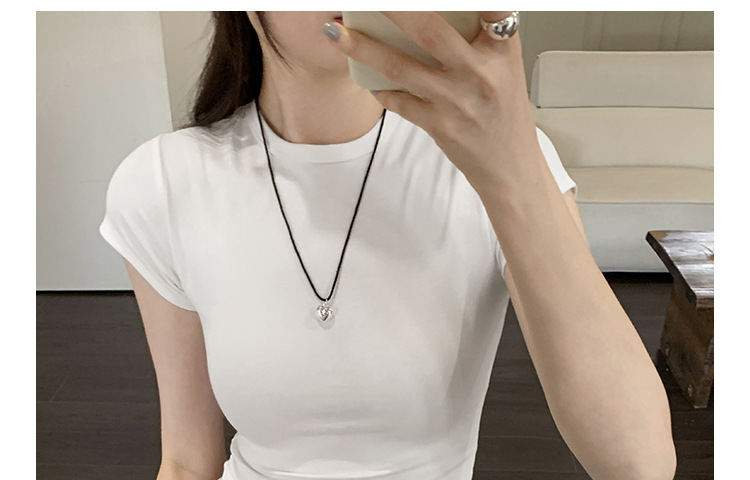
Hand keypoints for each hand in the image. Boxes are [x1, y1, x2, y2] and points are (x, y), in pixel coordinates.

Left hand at [324, 11, 540, 193]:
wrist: (509, 166)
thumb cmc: (504, 112)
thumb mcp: (504, 68)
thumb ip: (478, 38)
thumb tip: (433, 14)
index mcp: (501, 51)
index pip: (488, 9)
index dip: (463, 0)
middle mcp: (480, 73)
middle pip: (429, 29)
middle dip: (392, 9)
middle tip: (367, 0)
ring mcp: (457, 100)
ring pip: (400, 66)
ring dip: (362, 48)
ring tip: (336, 33)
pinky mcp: (439, 125)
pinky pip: (398, 101)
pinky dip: (380, 88)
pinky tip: (367, 77)